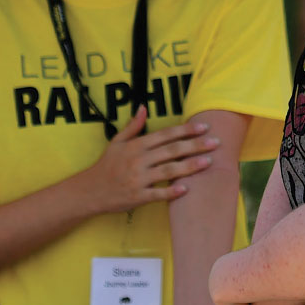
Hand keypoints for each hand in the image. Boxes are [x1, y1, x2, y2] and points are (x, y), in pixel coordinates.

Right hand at [79, 106, 216, 213]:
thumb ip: (132, 126)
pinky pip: (157, 194)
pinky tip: (186, 189)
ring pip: (168, 170)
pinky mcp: (137, 196)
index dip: (186, 130)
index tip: (204, 126)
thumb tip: (143, 107)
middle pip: (172, 151)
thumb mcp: (116, 142)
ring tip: (208, 162)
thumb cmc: (106, 166)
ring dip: (189, 166)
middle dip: (195, 146)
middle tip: (215, 143)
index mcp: (136, 145)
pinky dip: (171, 191)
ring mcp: (138, 179)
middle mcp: (138, 160)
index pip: (166, 135)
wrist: (89, 191)